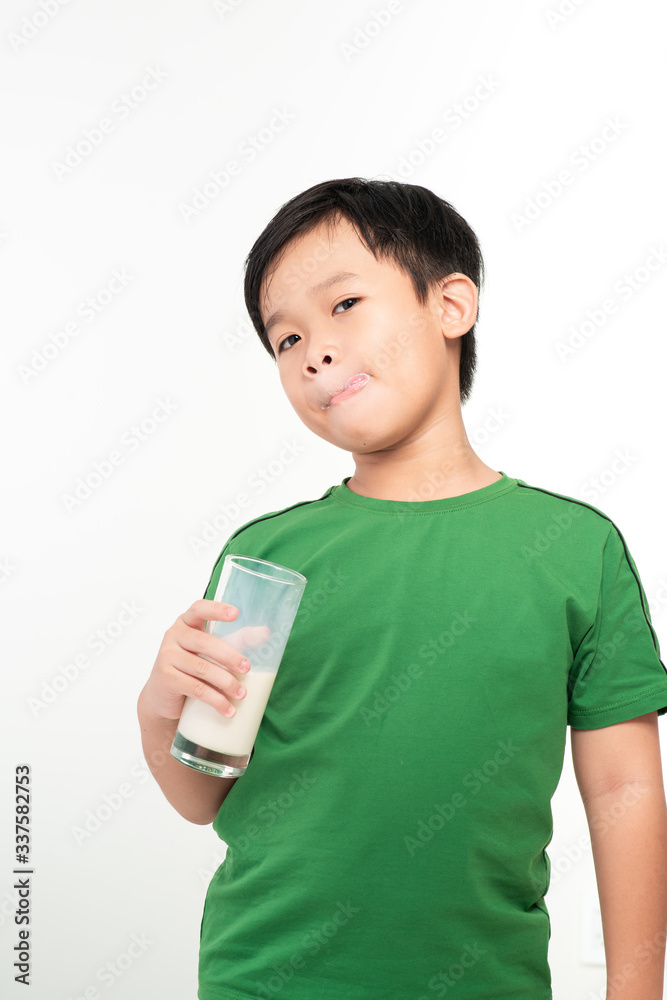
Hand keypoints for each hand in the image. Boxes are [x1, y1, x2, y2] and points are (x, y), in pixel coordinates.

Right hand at [140, 600, 269, 721]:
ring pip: (202, 668)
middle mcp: (174, 636)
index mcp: (186, 623)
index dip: (216, 610)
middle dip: (230, 656)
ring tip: (242, 693)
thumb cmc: (190, 667)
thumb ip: (235, 639)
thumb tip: (264, 632)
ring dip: (226, 682)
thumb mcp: (209, 650)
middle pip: (205, 642)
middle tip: (247, 668)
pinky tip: (228, 709)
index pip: (199, 609)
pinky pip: (196, 688)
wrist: (161, 696)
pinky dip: (215, 700)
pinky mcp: (167, 679)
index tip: (235, 613)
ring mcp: (167, 657)